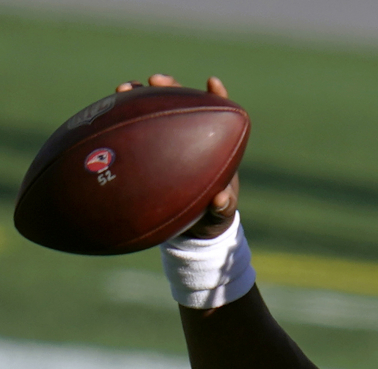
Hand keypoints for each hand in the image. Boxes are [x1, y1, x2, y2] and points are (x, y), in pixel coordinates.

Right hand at [115, 74, 238, 239]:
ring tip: (123, 88)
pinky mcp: (143, 151)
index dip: (216, 96)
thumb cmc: (209, 216)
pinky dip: (118, 121)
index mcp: (213, 147)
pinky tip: (103, 114)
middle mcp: (188, 138)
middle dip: (169, 86)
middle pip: (180, 102)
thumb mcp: (219, 216)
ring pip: (152, 111)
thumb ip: (223, 209)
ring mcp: (164, 141)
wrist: (187, 229)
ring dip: (138, 95)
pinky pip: (130, 132)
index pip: (217, 114)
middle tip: (155, 80)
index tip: (211, 82)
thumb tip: (220, 199)